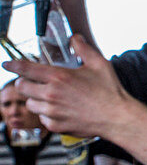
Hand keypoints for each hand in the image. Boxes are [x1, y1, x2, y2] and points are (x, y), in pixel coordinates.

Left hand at [2, 35, 136, 139]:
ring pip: (30, 104)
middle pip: (22, 87)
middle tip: (35, 82)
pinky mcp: (55, 125)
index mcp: (59, 77)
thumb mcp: (99, 64)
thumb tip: (75, 39)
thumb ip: (83, 49)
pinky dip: (47, 114)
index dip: (13, 65)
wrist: (116, 117)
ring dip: (36, 99)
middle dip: (25, 83)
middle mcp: (51, 94)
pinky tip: (60, 110)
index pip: (26, 69)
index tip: (7, 64)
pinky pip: (42, 118)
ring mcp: (52, 111)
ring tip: (50, 97)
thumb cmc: (110, 91)